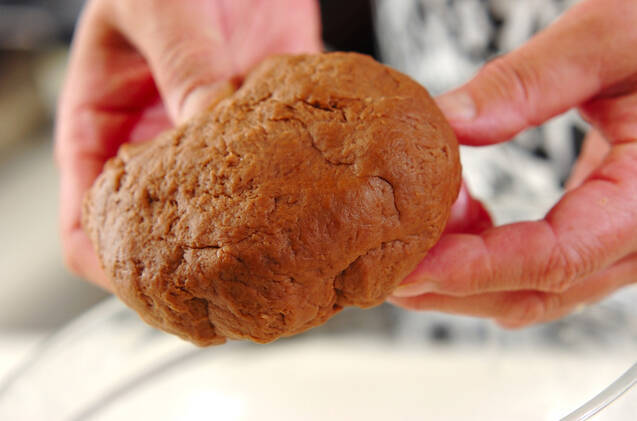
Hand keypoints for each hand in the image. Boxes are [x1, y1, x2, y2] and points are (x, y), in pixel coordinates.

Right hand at [55, 0, 321, 288]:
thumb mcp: (159, 7)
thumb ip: (183, 68)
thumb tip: (210, 128)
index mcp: (105, 124)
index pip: (86, 221)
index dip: (112, 262)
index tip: (151, 284)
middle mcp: (158, 143)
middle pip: (157, 234)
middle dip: (184, 265)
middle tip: (227, 285)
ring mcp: (212, 141)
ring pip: (219, 215)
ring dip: (243, 236)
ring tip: (273, 256)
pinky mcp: (260, 129)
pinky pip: (270, 177)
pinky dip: (288, 198)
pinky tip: (308, 208)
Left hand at [390, 0, 636, 326]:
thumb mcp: (610, 38)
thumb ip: (527, 82)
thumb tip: (448, 121)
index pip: (554, 257)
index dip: (474, 268)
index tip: (409, 266)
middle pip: (534, 292)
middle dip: (451, 287)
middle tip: (386, 265)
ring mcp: (624, 241)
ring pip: (534, 290)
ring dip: (464, 275)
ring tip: (415, 232)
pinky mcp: (605, 230)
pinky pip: (541, 265)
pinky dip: (489, 256)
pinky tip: (458, 219)